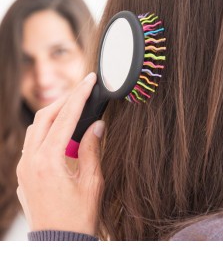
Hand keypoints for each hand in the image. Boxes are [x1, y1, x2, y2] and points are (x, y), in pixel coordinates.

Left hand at [16, 72, 104, 235]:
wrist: (61, 243)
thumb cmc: (78, 217)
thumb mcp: (92, 181)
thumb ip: (92, 149)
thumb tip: (97, 125)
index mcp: (48, 161)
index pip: (65, 118)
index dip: (79, 96)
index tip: (89, 81)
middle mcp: (30, 161)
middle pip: (45, 117)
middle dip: (65, 100)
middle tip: (82, 91)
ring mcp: (23, 167)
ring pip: (36, 129)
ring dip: (55, 116)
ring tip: (75, 110)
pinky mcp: (24, 174)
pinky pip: (33, 143)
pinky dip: (48, 132)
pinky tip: (62, 134)